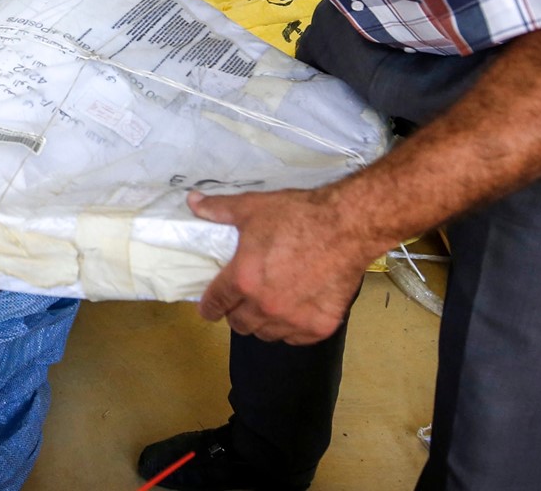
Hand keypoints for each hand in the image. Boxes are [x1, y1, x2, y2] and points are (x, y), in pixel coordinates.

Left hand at [190, 187, 382, 343]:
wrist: (347, 226)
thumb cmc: (298, 216)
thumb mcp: (253, 208)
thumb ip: (219, 210)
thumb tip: (193, 202)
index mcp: (243, 280)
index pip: (216, 303)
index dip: (209, 307)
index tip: (209, 309)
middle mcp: (264, 306)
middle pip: (239, 324)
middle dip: (237, 313)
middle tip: (244, 300)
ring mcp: (292, 320)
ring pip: (266, 333)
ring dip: (264, 322)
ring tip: (270, 305)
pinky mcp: (318, 327)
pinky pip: (296, 338)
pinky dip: (292, 328)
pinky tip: (296, 311)